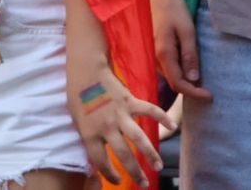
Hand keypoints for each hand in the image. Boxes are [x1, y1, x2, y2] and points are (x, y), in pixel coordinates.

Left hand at [68, 68, 175, 187]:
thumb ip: (89, 140)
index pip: (101, 161)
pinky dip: (162, 117)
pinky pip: (149, 110)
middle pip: (123, 155)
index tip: (119, 180)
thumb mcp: (77, 123)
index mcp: (90, 134)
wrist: (86, 72)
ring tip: (158, 166)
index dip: (110, 174)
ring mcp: (121, 114)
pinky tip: (172, 126)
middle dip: (135, 171)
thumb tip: (97, 160)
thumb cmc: (78, 98)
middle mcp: (107, 127)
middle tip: (145, 183)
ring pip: (139, 138)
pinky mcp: (131, 101)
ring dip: (150, 153)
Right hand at [148, 0, 211, 99]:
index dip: (194, 93)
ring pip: (171, 76)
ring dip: (186, 81)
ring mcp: (154, 55)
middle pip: (174, 83)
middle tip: (208, 90)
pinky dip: (180, 72)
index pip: (179, 84)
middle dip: (191, 89)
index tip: (210, 96)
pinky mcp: (156, 50)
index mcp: (164, 55)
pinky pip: (168, 68)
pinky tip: (190, 68)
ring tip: (203, 81)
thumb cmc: (174, 8)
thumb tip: (194, 79)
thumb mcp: (187, 30)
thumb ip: (190, 54)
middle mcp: (156, 59)